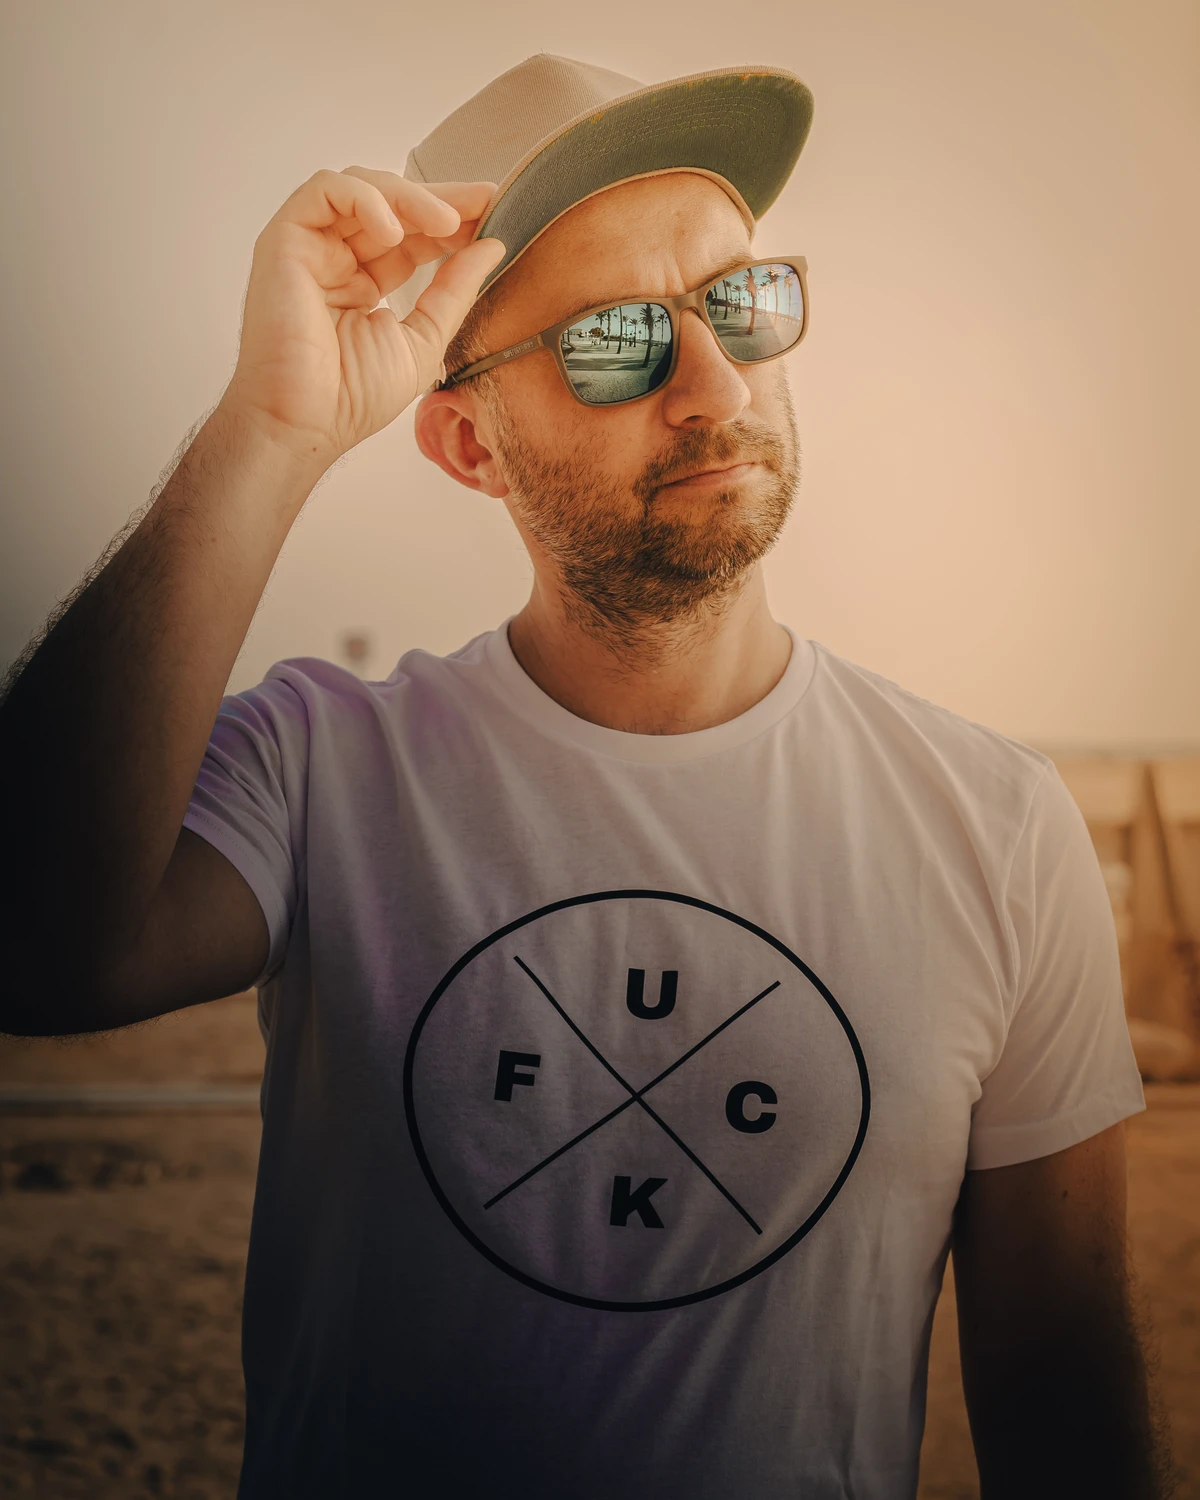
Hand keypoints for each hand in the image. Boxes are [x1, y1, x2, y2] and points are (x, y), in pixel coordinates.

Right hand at [219, 166, 504, 468]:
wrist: (307, 421)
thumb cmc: (353, 397)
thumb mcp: (424, 340)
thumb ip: (454, 292)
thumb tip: (491, 247)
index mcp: (364, 284)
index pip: (411, 237)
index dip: (451, 222)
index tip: (493, 212)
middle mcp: (335, 260)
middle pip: (389, 205)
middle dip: (440, 199)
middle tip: (483, 200)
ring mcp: (309, 247)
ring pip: (360, 188)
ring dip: (408, 197)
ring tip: (446, 223)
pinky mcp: (284, 240)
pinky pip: (324, 192)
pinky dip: (365, 199)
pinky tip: (394, 231)